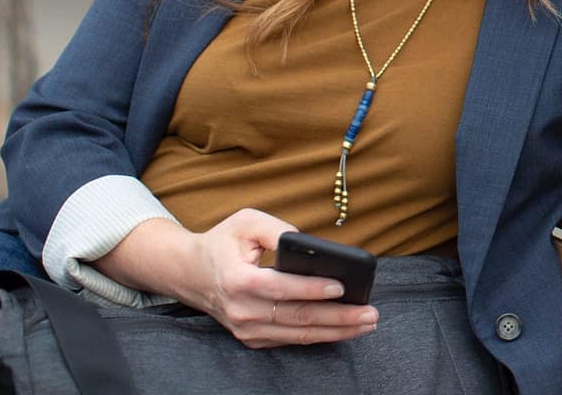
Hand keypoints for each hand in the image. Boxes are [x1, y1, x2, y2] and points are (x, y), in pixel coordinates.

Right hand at [185, 208, 377, 347]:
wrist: (190, 273)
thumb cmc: (223, 243)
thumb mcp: (246, 222)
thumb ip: (277, 229)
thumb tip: (309, 243)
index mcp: (238, 280)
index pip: (280, 288)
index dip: (311, 289)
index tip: (341, 286)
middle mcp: (241, 309)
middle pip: (297, 317)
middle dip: (338, 316)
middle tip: (371, 313)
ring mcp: (246, 328)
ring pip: (297, 334)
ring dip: (336, 331)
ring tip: (366, 324)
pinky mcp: (251, 337)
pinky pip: (290, 339)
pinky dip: (319, 336)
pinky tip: (344, 329)